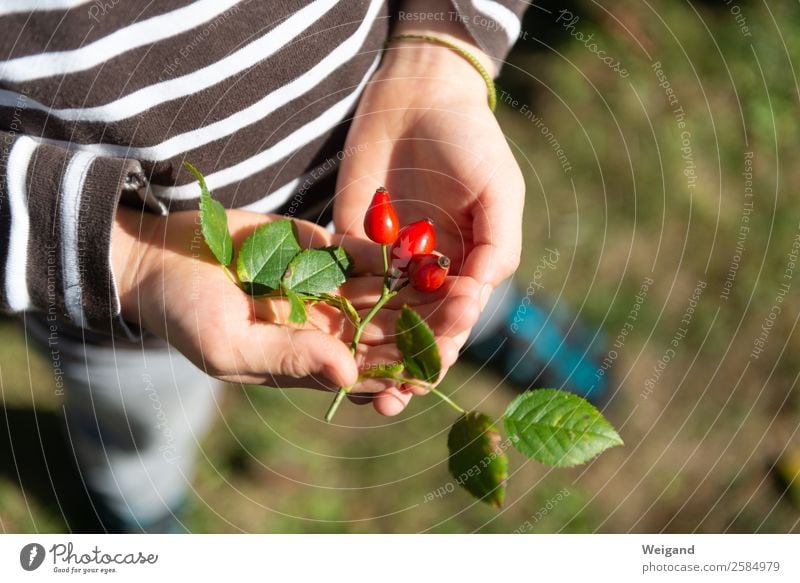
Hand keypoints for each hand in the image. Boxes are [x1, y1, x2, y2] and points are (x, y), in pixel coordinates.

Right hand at [111, 207, 478, 411]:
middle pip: (390, 332)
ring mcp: (327, 287)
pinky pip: (366, 253)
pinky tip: (425, 244)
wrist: (160, 258)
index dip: (408, 369)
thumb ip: (287, 357)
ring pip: (388, 293)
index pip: (372, 372)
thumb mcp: (228, 345)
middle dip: (429, 323)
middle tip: (468, 306)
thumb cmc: (183, 313)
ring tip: (462, 274)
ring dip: (423, 286)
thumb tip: (346, 373)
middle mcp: (328, 327)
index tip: (443, 356)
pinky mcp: (321, 250)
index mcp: (310, 360)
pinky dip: (394, 251)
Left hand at [334, 22, 524, 403]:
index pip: (459, 316)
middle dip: (410, 365)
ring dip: (375, 358)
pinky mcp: (353, 247)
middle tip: (396, 397)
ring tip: (365, 392)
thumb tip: (479, 294)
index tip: (439, 355)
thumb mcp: (498, 187)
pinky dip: (343, 321)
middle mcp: (429, 273)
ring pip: (383, 321)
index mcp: (468, 264)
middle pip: (420, 330)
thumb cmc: (467, 139)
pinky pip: (349, 289)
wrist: (415, 97)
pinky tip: (333, 351)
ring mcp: (390, 263)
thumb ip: (497, 242)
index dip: (450, 339)